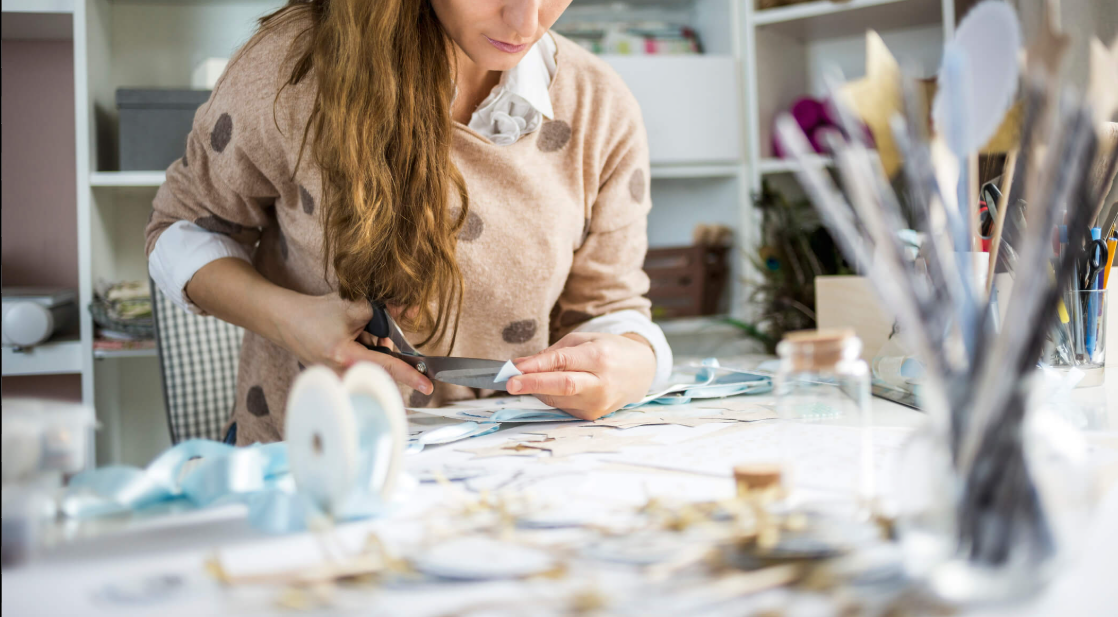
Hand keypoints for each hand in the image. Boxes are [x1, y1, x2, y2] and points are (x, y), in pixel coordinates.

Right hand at [275, 293, 432, 393]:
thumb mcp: (353, 306)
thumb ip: (385, 310)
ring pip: (372, 367)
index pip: (387, 366)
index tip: (427, 386)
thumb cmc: (316, 313)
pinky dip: (361, 353)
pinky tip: (346, 341)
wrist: (286, 321)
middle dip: (382, 348)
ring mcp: (338, 379)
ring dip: (370, 349)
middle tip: (367, 331)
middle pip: (382, 367)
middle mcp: (341, 374)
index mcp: (346, 357)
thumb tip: (411, 311)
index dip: (410, 374)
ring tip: (352, 334)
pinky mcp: (336, 379)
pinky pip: (361, 368)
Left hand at [507, 332, 655, 419]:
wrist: (640, 372)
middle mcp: (602, 383)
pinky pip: (563, 406)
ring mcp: (599, 403)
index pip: (563, 362)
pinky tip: (551, 387)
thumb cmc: (609, 350)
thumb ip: (552, 352)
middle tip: (509, 383)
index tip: (514, 368)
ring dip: (537, 390)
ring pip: (558, 399)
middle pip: (563, 386)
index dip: (537, 366)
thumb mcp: (583, 340)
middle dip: (533, 385)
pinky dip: (551, 397)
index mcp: (600, 357)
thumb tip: (521, 365)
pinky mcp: (593, 416)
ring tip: (528, 379)